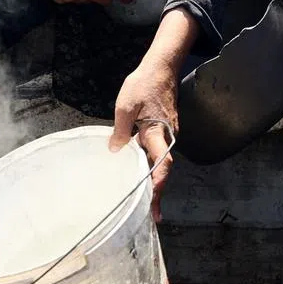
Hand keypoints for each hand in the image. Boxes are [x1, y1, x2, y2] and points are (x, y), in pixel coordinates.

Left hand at [110, 56, 176, 222]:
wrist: (161, 68)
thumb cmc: (143, 85)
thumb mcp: (125, 107)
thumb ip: (120, 130)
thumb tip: (115, 151)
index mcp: (157, 132)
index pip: (162, 163)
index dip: (158, 184)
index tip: (154, 201)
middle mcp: (167, 135)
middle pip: (164, 168)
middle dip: (159, 192)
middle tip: (152, 215)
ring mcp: (168, 132)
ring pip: (162, 161)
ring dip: (155, 181)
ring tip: (147, 201)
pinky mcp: (164, 129)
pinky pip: (159, 152)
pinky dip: (153, 167)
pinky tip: (142, 174)